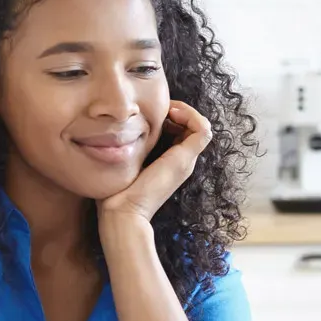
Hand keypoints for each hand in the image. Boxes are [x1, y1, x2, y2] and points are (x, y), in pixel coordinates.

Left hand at [98, 101, 212, 221]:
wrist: (123, 212)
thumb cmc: (118, 191)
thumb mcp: (125, 161)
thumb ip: (129, 147)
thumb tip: (117, 129)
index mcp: (169, 162)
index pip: (182, 131)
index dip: (171, 116)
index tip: (151, 113)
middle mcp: (182, 161)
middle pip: (192, 127)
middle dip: (178, 111)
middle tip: (160, 109)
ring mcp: (186, 160)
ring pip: (201, 126)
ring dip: (186, 111)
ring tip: (167, 109)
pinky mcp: (186, 159)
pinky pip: (203, 130)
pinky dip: (191, 116)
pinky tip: (171, 114)